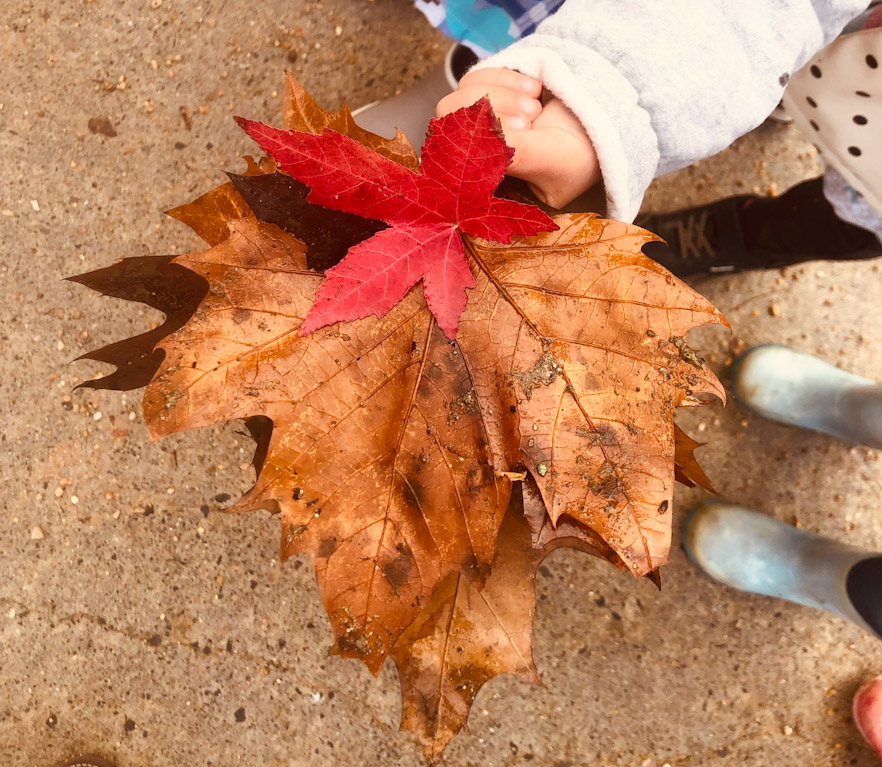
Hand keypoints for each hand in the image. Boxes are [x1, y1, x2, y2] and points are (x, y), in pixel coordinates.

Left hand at [436, 68, 600, 208]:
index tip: (520, 132)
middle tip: (530, 119)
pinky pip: (475, 78)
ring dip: (500, 94)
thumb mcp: (550, 162)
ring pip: (461, 97)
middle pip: (451, 123)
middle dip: (490, 114)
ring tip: (536, 107)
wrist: (602, 131)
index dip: (478, 142)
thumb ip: (514, 151)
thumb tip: (480, 134)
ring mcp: (478, 124)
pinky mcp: (488, 96)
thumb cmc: (577, 160)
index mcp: (483, 185)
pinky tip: (533, 88)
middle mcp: (473, 156)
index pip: (451, 161)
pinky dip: (502, 77)